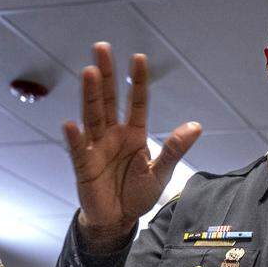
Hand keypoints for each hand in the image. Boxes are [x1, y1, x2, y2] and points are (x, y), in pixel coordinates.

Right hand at [64, 42, 201, 253]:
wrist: (118, 219)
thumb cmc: (137, 193)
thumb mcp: (161, 171)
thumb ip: (174, 148)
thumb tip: (196, 126)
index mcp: (134, 134)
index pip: (136, 102)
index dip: (137, 81)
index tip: (138, 57)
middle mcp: (113, 135)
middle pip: (108, 100)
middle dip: (106, 75)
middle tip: (101, 47)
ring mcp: (97, 148)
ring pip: (92, 117)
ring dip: (90, 95)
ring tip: (89, 72)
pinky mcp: (84, 167)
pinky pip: (79, 150)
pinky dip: (75, 138)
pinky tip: (71, 124)